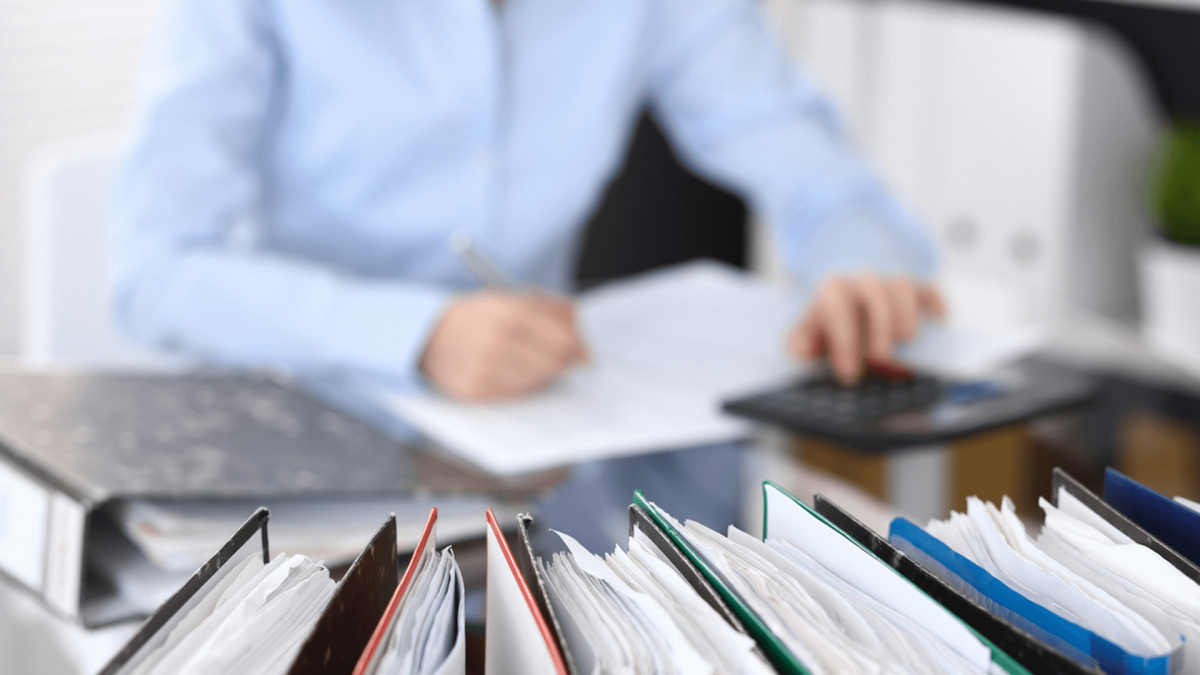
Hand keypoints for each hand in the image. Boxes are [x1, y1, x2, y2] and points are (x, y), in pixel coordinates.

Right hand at [420, 292, 588, 401]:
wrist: (429, 335)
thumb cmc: (479, 317)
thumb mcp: (512, 299)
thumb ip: (552, 310)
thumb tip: (583, 335)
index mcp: (510, 312)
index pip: (563, 340)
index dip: (578, 348)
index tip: (583, 353)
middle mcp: (497, 341)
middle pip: (554, 363)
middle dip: (563, 363)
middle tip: (563, 361)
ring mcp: (484, 368)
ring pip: (537, 381)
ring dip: (542, 375)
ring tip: (531, 363)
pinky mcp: (474, 391)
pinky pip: (515, 395)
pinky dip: (521, 386)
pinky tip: (513, 373)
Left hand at [787, 274, 945, 383]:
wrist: (848, 298)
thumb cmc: (828, 325)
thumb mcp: (806, 334)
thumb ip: (800, 343)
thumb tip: (803, 350)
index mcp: (833, 291)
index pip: (836, 307)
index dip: (843, 340)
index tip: (848, 374)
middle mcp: (862, 282)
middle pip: (873, 293)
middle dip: (878, 327)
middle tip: (880, 359)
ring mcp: (890, 283)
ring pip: (902, 287)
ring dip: (906, 316)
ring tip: (905, 342)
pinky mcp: (916, 289)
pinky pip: (929, 289)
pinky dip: (935, 305)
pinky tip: (937, 322)